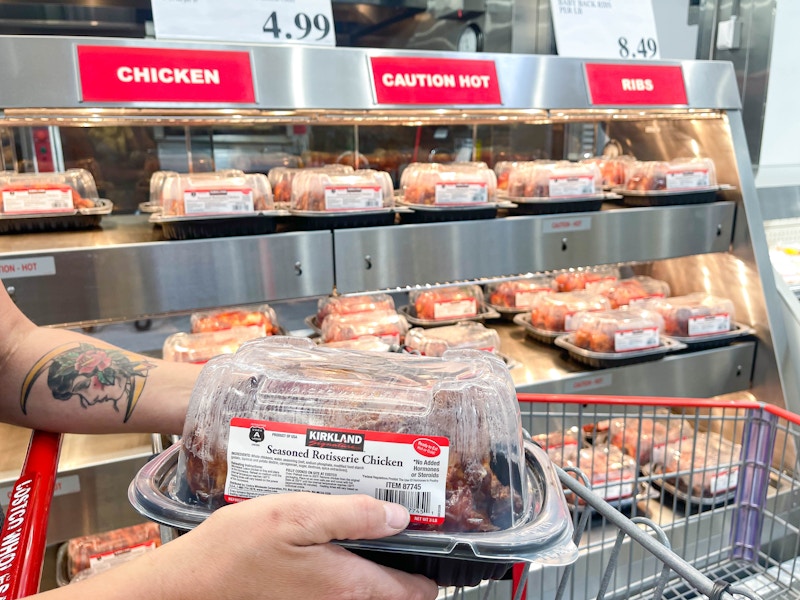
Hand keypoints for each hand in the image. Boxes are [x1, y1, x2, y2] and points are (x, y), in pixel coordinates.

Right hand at [51, 493, 438, 599]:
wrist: (190, 584)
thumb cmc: (237, 549)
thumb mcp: (297, 515)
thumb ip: (352, 515)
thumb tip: (400, 517)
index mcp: (349, 586)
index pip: (415, 593)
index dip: (432, 568)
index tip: (437, 540)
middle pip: (394, 595)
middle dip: (408, 565)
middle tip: (405, 524)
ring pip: (367, 591)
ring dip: (378, 565)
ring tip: (374, 523)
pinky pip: (342, 589)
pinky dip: (352, 568)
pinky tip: (336, 536)